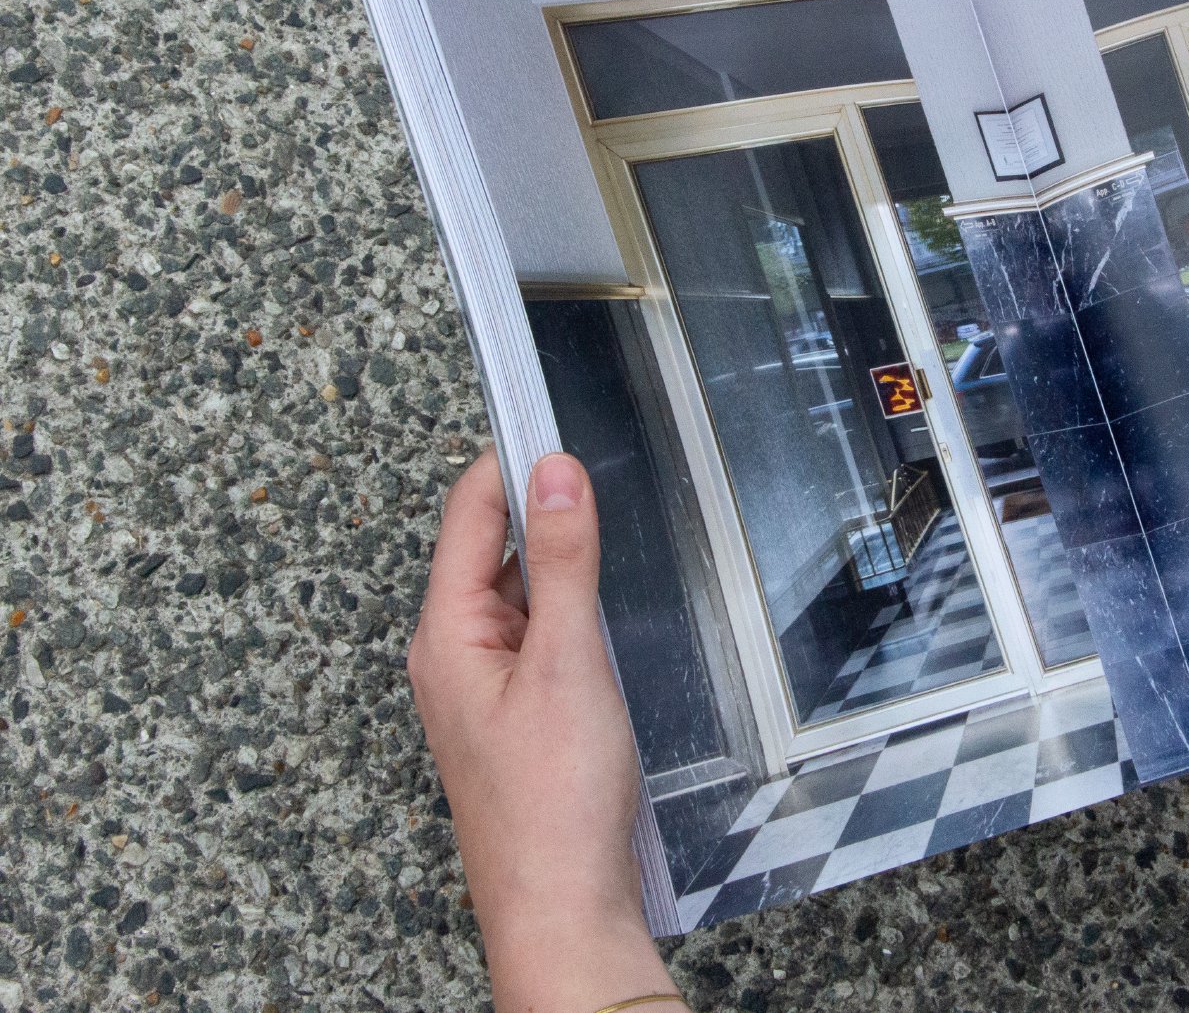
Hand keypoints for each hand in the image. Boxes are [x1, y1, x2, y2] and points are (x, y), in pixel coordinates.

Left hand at [408, 449, 679, 1012]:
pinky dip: (571, 609)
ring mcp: (484, 688)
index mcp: (447, 634)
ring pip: (519, 592)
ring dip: (559, 561)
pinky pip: (538, 634)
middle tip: (598, 464)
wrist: (563, 906)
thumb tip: (554, 473)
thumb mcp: (567, 662)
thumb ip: (563, 563)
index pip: (468, 512)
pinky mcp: (518, 716)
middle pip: (491, 546)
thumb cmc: (553, 805)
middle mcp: (454, 655)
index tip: (554, 413)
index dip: (512, 459)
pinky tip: (609, 614)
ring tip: (610, 529)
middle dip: (542, 504)